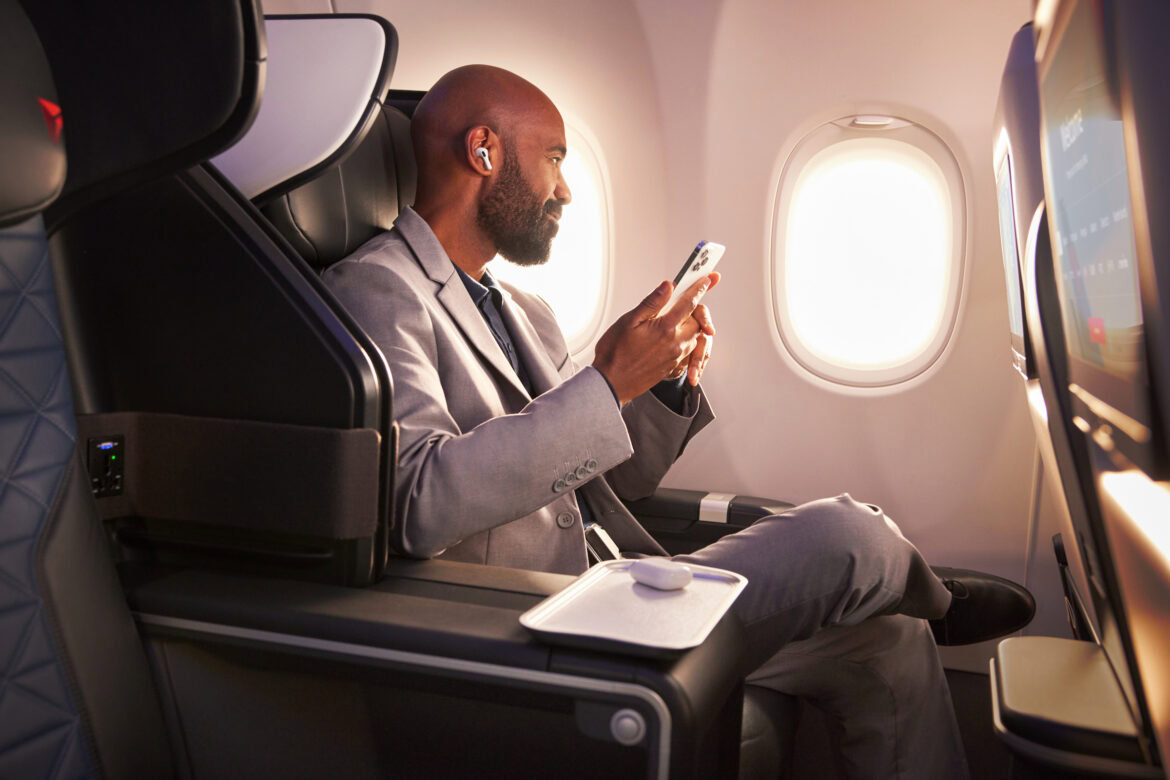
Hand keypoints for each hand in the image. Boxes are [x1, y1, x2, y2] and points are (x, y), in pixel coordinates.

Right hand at [593, 272, 718, 402]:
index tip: (706, 279)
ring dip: (691, 326)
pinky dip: (686, 341)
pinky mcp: (672, 367)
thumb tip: (668, 286)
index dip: (699, 288)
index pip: (689, 303)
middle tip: (687, 299)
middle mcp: (675, 344)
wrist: (612, 383)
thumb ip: (652, 302)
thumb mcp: (629, 321)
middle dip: (695, 309)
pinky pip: (688, 351)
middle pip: (697, 321)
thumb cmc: (615, 354)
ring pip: (694, 337)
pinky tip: (672, 338)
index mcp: (665, 329)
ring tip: (677, 319)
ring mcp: (675, 357)